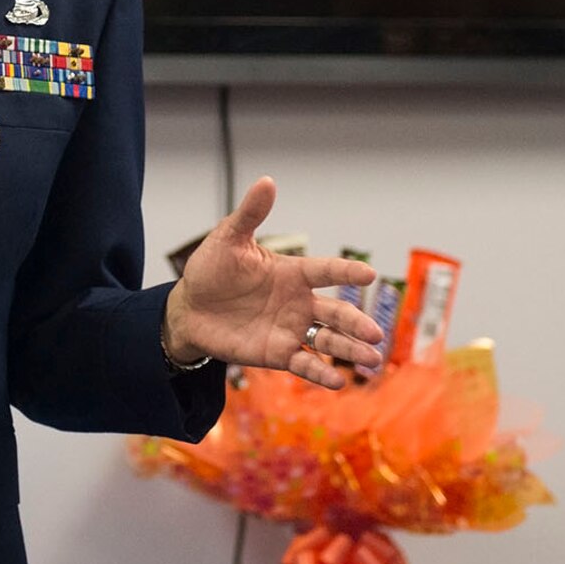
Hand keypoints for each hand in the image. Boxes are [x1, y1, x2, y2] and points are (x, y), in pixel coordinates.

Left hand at [161, 177, 383, 389]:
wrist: (189, 309)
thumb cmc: (211, 270)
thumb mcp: (228, 239)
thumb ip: (250, 215)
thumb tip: (267, 181)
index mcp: (292, 272)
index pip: (326, 271)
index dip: (346, 273)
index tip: (369, 275)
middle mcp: (298, 302)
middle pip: (335, 313)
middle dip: (356, 322)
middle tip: (375, 332)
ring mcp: (290, 329)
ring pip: (328, 340)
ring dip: (350, 349)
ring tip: (371, 359)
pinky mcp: (277, 353)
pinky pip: (304, 364)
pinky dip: (321, 374)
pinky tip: (338, 382)